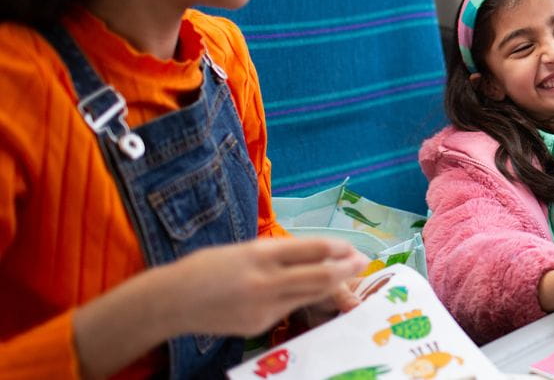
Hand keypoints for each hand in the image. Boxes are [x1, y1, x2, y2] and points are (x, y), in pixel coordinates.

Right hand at [164, 237, 367, 335]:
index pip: (309, 249)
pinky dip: (299, 298)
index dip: (336, 248)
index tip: (351, 247)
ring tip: (348, 277)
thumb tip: (317, 254)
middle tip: (363, 262)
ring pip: (309, 295)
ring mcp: (263, 306)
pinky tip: (303, 292)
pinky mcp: (260, 325)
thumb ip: (277, 253)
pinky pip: (288, 308)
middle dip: (345, 269)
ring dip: (332, 285)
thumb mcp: (243, 250)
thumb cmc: (207, 268)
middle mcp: (265, 281)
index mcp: (259, 254)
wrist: (171, 302)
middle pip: (318, 276)